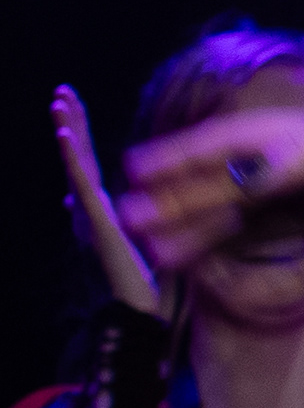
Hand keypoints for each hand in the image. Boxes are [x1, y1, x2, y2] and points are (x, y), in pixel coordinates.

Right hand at [52, 87, 162, 316]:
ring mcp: (90, 216)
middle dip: (71, 124)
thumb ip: (124, 218)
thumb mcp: (136, 242)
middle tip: (62, 92)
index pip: (88, 163)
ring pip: (76, 166)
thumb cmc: (140, 284)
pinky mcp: (97, 222)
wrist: (136, 314)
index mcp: (100, 211)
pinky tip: (67, 134)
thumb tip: (98, 201)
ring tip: (59, 103)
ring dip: (68, 132)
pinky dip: (74, 158)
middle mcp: (89, 211)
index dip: (81, 134)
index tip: (73, 103)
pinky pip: (83, 184)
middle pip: (79, 158)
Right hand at [118, 86, 303, 278]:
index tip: (132, 174)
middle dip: (186, 205)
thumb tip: (246, 172)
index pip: (241, 145)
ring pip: (264, 225)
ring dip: (214, 239)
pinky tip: (224, 280)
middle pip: (242, 187)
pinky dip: (264, 266)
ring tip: (164, 259)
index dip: (186, 159)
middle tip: (131, 230)